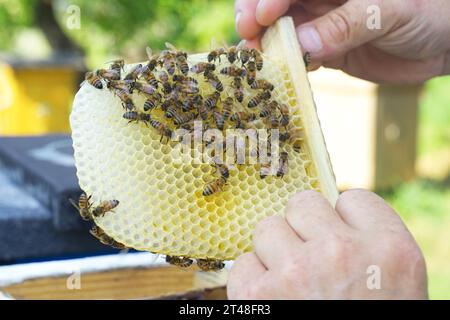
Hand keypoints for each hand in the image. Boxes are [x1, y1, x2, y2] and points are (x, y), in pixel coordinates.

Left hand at [227, 190, 427, 298]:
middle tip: (313, 261)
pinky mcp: (256, 295)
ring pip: (268, 226)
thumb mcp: (393, 288)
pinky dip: (254, 280)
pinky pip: (244, 262)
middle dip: (305, 229)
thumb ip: (369, 247)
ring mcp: (296, 271)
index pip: (353, 198)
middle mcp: (341, 253)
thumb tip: (333, 215)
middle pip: (304, 203)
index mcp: (389, 251)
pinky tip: (273, 303)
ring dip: (276, 252)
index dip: (344, 219)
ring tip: (293, 286)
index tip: (341, 238)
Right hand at [234, 0, 449, 82]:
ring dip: (267, 45)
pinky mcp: (327, 51)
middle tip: (246, 38)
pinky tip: (280, 73)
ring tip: (256, 59)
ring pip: (282, 30)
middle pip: (276, 4)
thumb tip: (303, 44)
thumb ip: (345, 25)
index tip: (259, 17)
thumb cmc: (428, 11)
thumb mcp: (388, 11)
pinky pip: (298, 56)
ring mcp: (322, 24)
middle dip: (256, 18)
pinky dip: (287, 65)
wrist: (445, 43)